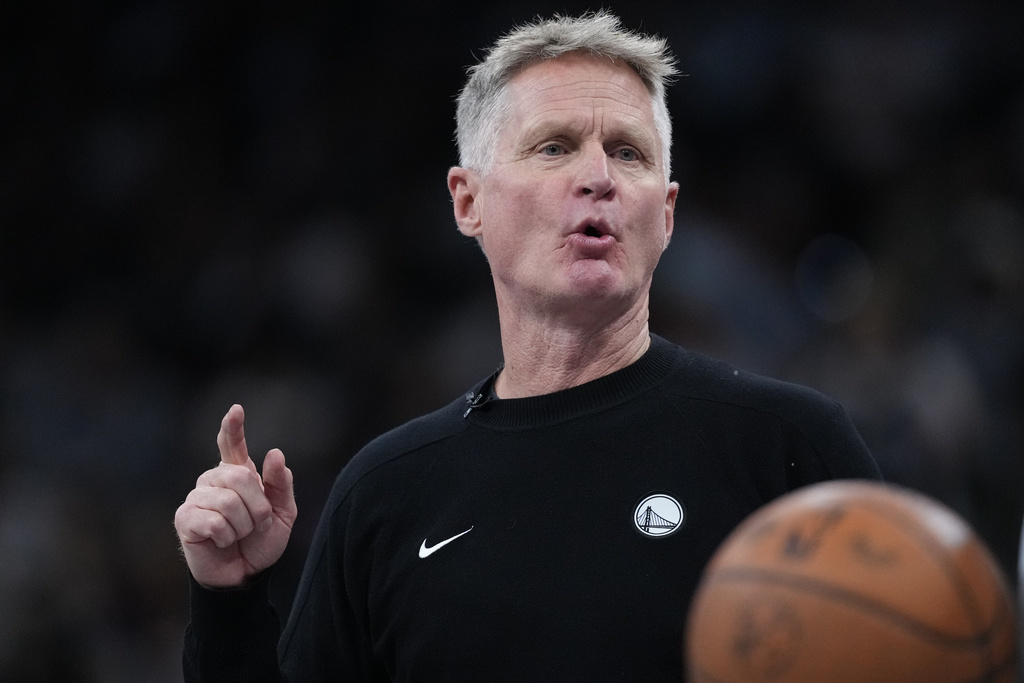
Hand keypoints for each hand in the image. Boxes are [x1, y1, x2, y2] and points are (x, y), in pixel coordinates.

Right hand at [174, 404, 297, 588]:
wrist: (245, 574)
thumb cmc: (262, 541)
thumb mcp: (283, 513)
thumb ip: (281, 484)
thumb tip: (274, 453)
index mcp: (238, 475)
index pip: (232, 445)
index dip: (233, 427)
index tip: (236, 410)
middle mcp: (214, 481)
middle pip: (240, 476)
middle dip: (258, 507)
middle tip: (258, 525)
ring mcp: (197, 498)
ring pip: (228, 502)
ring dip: (243, 526)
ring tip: (238, 535)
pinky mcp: (185, 519)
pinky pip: (213, 522)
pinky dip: (226, 536)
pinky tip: (221, 541)